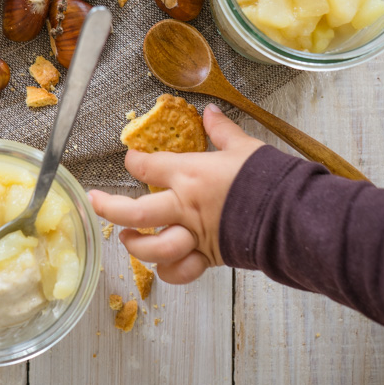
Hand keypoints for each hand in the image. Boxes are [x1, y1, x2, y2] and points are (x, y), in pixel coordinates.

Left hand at [88, 104, 263, 284]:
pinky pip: (181, 271)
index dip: (134, 161)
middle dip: (109, 208)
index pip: (148, 166)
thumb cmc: (267, 178)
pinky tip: (163, 266)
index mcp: (190, 174)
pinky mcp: (209, 257)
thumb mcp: (244, 146)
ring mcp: (195, 235)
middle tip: (94, 202)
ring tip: (125, 239)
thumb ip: (222, 129)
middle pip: (135, 212)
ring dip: (135, 246)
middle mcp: (185, 206)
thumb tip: (211, 111)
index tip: (130, 159)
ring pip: (152, 248)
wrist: (289, 213)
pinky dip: (170, 272)